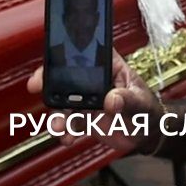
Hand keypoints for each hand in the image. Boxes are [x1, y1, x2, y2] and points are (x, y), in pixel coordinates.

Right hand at [27, 50, 161, 151]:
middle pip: (66, 73)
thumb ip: (127, 100)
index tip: (55, 55)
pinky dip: (64, 131)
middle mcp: (94, 80)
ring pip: (63, 101)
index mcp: (109, 66)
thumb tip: (112, 99)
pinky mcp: (84, 118)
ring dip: (56, 113)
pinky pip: (68, 123)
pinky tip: (67, 138)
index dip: (70, 48)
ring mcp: (87, 100)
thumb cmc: (147, 110)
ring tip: (58, 126)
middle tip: (38, 85)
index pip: (88, 50)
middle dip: (49, 79)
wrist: (147, 135)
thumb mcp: (141, 102)